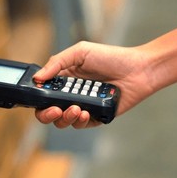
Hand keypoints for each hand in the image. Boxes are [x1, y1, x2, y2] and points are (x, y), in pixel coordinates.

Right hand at [33, 41, 152, 128]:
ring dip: (66, 118)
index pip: (43, 93)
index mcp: (65, 79)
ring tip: (76, 108)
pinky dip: (81, 121)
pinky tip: (85, 112)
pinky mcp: (96, 116)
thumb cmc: (112, 57)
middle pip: (49, 112)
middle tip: (55, 110)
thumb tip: (37, 78)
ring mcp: (83, 106)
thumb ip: (57, 63)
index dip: (37, 99)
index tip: (37, 99)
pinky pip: (82, 125)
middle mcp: (71, 94)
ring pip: (64, 121)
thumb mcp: (80, 52)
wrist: (138, 70)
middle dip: (47, 114)